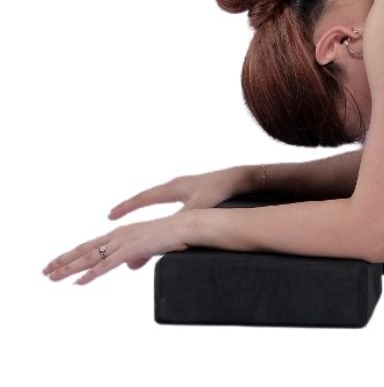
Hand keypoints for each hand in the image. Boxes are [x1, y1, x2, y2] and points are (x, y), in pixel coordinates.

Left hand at [42, 213, 189, 284]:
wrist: (188, 227)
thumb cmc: (174, 235)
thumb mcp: (152, 247)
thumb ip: (139, 256)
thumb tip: (131, 266)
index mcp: (122, 234)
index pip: (91, 245)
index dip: (73, 255)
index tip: (57, 263)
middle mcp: (118, 235)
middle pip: (84, 249)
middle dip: (63, 261)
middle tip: (45, 271)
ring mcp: (124, 242)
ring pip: (90, 257)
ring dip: (69, 268)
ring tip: (52, 277)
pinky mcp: (132, 249)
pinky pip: (107, 265)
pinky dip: (92, 274)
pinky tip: (79, 282)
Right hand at [89, 167, 245, 270]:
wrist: (242, 178)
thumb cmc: (221, 191)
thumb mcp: (197, 209)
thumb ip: (178, 224)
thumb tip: (162, 236)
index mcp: (173, 188)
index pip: (143, 198)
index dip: (126, 208)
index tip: (111, 216)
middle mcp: (176, 186)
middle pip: (146, 197)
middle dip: (130, 207)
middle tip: (113, 217)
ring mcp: (186, 188)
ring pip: (159, 198)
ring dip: (144, 206)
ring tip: (132, 215)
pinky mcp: (195, 192)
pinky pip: (171, 200)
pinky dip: (161, 208)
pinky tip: (162, 217)